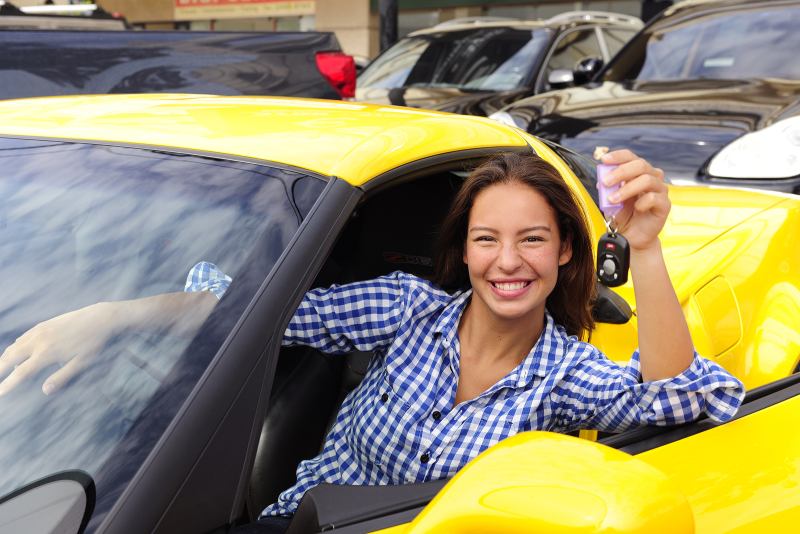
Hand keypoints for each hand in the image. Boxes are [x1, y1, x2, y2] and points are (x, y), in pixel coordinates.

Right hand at [0, 303, 115, 396]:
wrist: (101, 317)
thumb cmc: (94, 343)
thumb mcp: (82, 363)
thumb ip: (62, 377)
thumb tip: (45, 391)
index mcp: (47, 353)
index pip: (21, 372)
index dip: (8, 384)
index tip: (0, 393)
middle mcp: (39, 340)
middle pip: (11, 357)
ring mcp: (40, 330)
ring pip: (15, 345)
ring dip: (5, 357)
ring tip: (0, 368)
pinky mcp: (45, 324)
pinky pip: (24, 336)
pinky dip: (15, 346)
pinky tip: (14, 351)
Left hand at [600, 149, 668, 250]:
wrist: (632, 236)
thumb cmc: (623, 214)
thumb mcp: (611, 198)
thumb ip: (608, 188)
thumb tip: (601, 178)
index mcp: (638, 172)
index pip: (631, 157)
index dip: (618, 156)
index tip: (603, 160)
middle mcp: (652, 177)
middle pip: (640, 165)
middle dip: (620, 172)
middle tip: (605, 182)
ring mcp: (660, 191)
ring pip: (647, 180)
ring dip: (627, 189)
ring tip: (613, 200)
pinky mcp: (665, 205)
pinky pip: (654, 198)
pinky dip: (642, 202)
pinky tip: (636, 208)